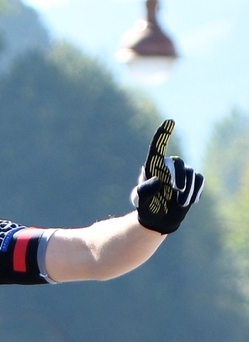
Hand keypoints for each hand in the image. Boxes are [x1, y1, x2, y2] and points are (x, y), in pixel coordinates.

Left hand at [131, 119, 204, 233]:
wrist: (158, 219)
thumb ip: (144, 190)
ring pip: (191, 173)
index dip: (163, 135)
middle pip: (178, 163)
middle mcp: (168, 167)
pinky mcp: (192, 182)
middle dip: (179, 177)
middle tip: (176, 191)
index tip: (169, 121)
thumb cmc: (146, 208)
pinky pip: (200, 180)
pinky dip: (195, 191)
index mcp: (153, 167)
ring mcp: (181, 173)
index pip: (157, 148)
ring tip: (179, 203)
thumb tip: (159, 178)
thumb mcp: (141, 200)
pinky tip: (187, 202)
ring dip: (187, 190)